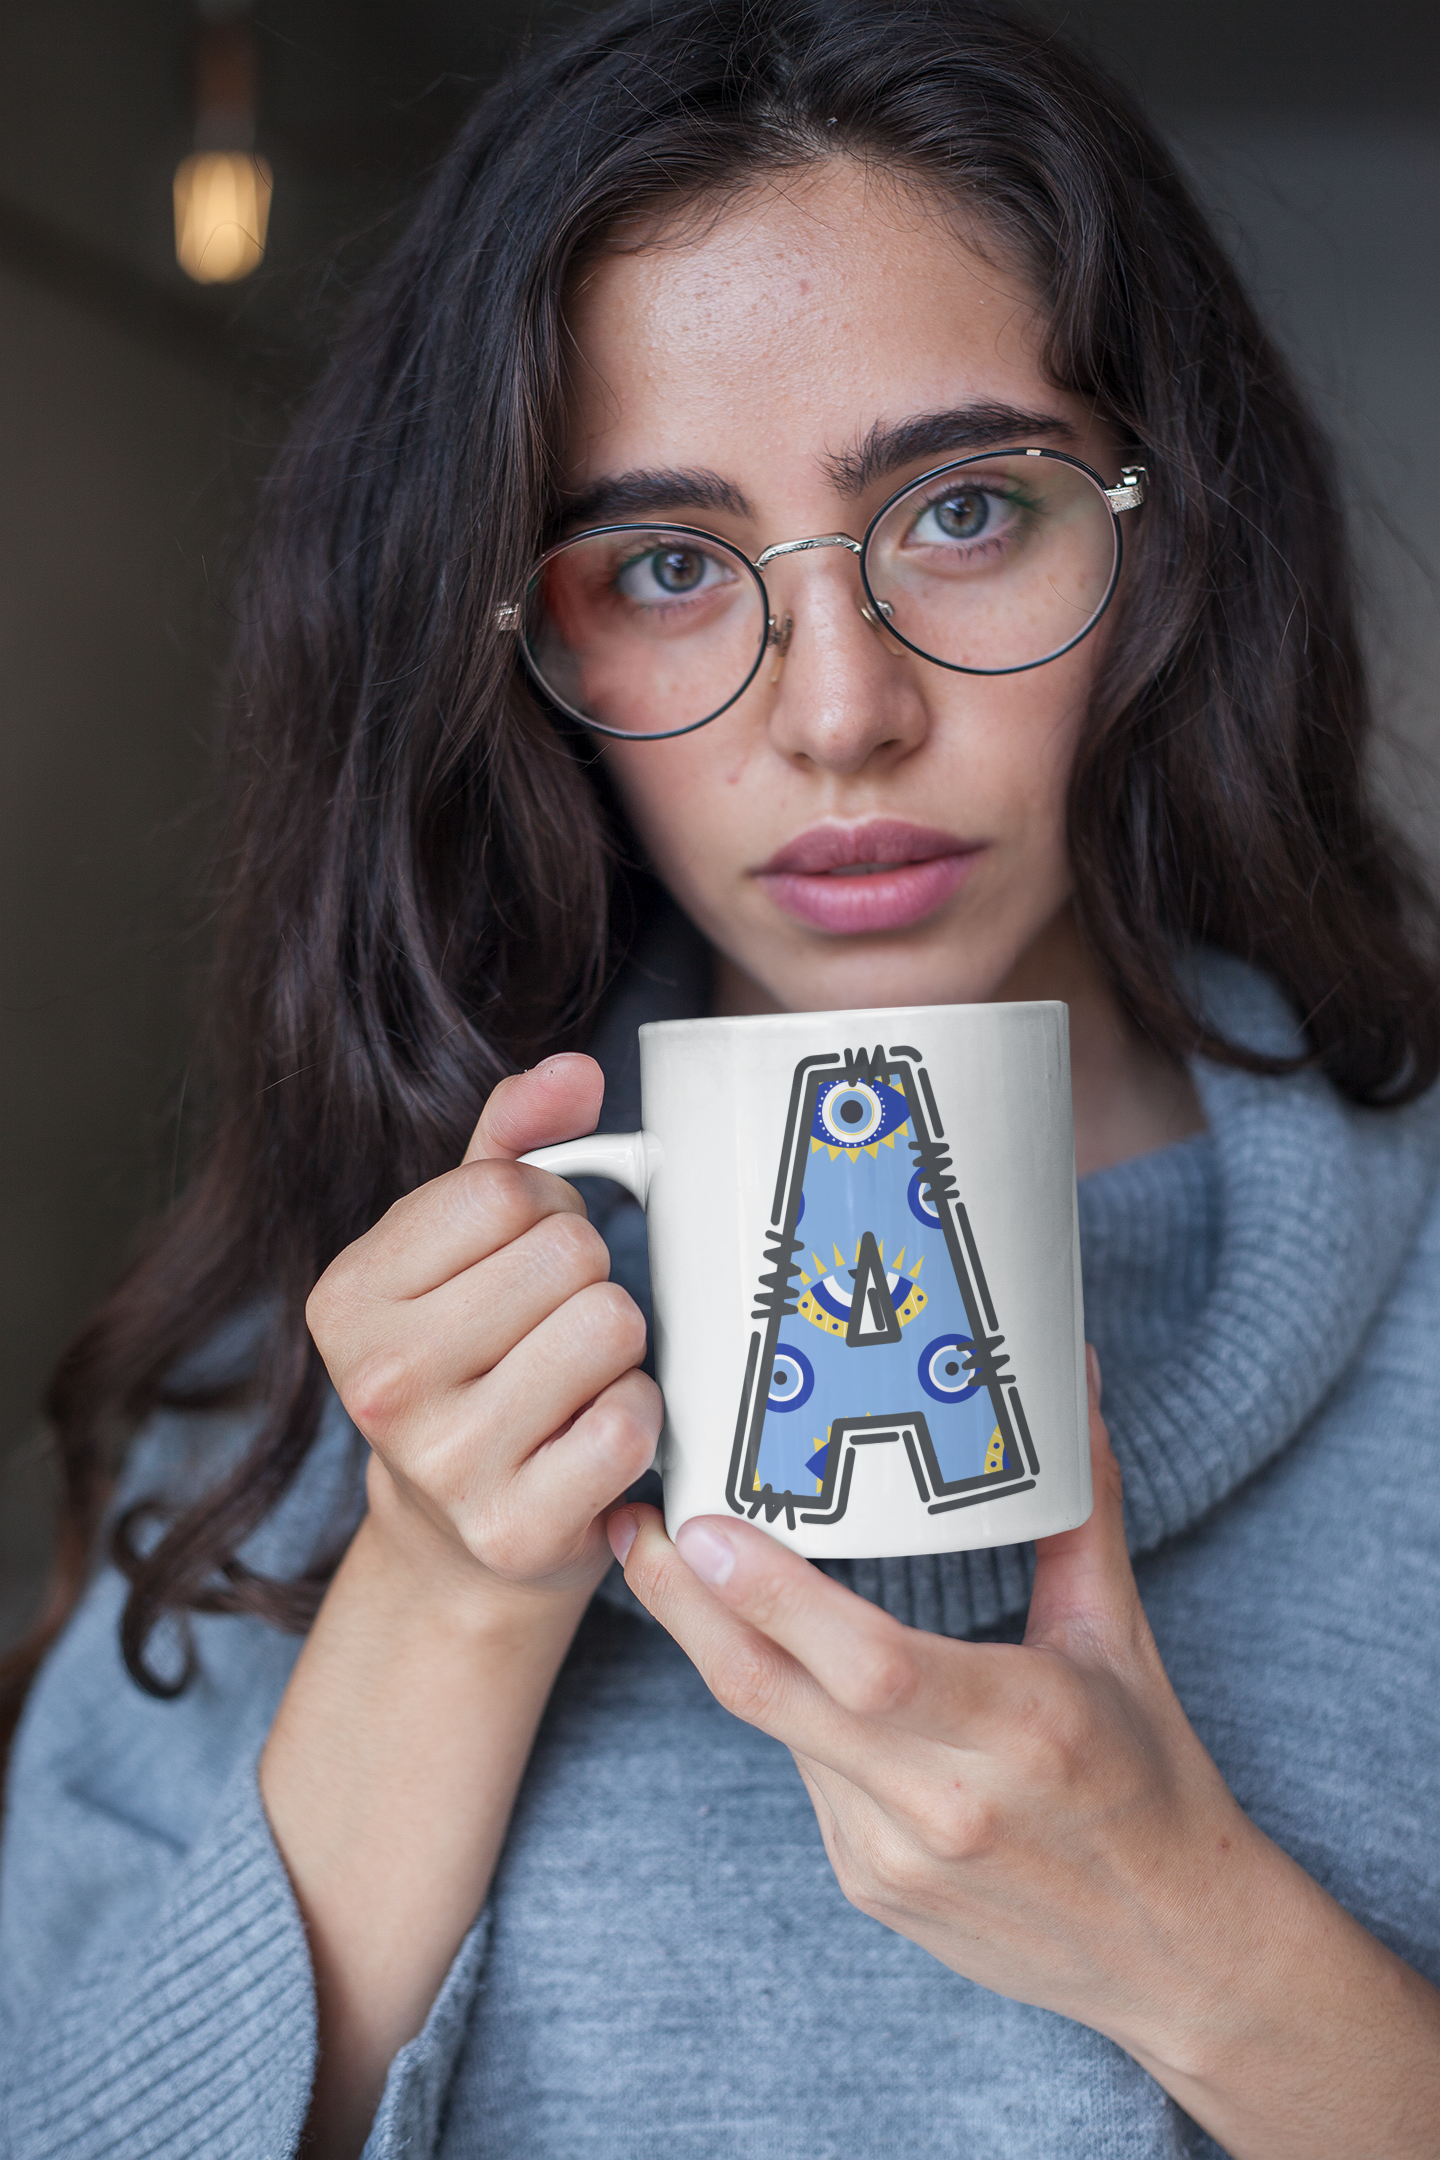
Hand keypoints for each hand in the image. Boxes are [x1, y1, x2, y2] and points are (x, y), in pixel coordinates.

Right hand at [307, 1052, 660, 1612]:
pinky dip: (636, 1419)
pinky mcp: (516, 1527)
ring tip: (573, 1381)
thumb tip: (575, 1072)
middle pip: (569, 1254)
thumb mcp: (459, 1247)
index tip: (525, 1261)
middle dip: (587, 1279)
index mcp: (346, 1297)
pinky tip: (591, 1437)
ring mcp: (445, 1463)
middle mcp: (380, 1381)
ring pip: (611, 1325)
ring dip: (618, 1348)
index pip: (507, 1189)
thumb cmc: (469, 1367)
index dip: (548, 1210)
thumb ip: (510, 1142)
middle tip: (553, 1330)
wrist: (458, 1542)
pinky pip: (631, 1420)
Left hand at [609, 1351, 1439, 2158]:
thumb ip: (1081, 1509)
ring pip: (777, 1728)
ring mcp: (894, 1855)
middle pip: (778, 1696)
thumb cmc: (1153, 1781)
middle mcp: (946, 1800)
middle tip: (630, 1525)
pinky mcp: (868, 1886)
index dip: (773, 1598)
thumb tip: (1073, 1382)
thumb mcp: (1120, 1639)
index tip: (700, 1527)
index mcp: (1021, 1726)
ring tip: (665, 1560)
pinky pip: (802, 1773)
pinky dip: (779, 1703)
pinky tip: (760, 1647)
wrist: (1176, 1958)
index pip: (869, 1663)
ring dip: (718, 1645)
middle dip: (686, 1607)